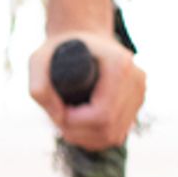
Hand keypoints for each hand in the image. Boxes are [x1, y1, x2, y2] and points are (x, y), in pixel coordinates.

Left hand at [28, 32, 145, 150]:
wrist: (83, 37)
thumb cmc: (59, 48)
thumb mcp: (38, 60)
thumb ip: (39, 87)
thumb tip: (60, 117)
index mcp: (119, 65)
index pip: (102, 113)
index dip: (76, 122)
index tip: (58, 112)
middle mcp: (136, 80)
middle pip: (108, 128)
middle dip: (78, 132)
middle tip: (58, 119)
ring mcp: (139, 93)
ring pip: (114, 135)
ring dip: (86, 138)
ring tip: (65, 123)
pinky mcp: (136, 104)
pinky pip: (118, 134)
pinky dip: (96, 138)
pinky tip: (79, 129)